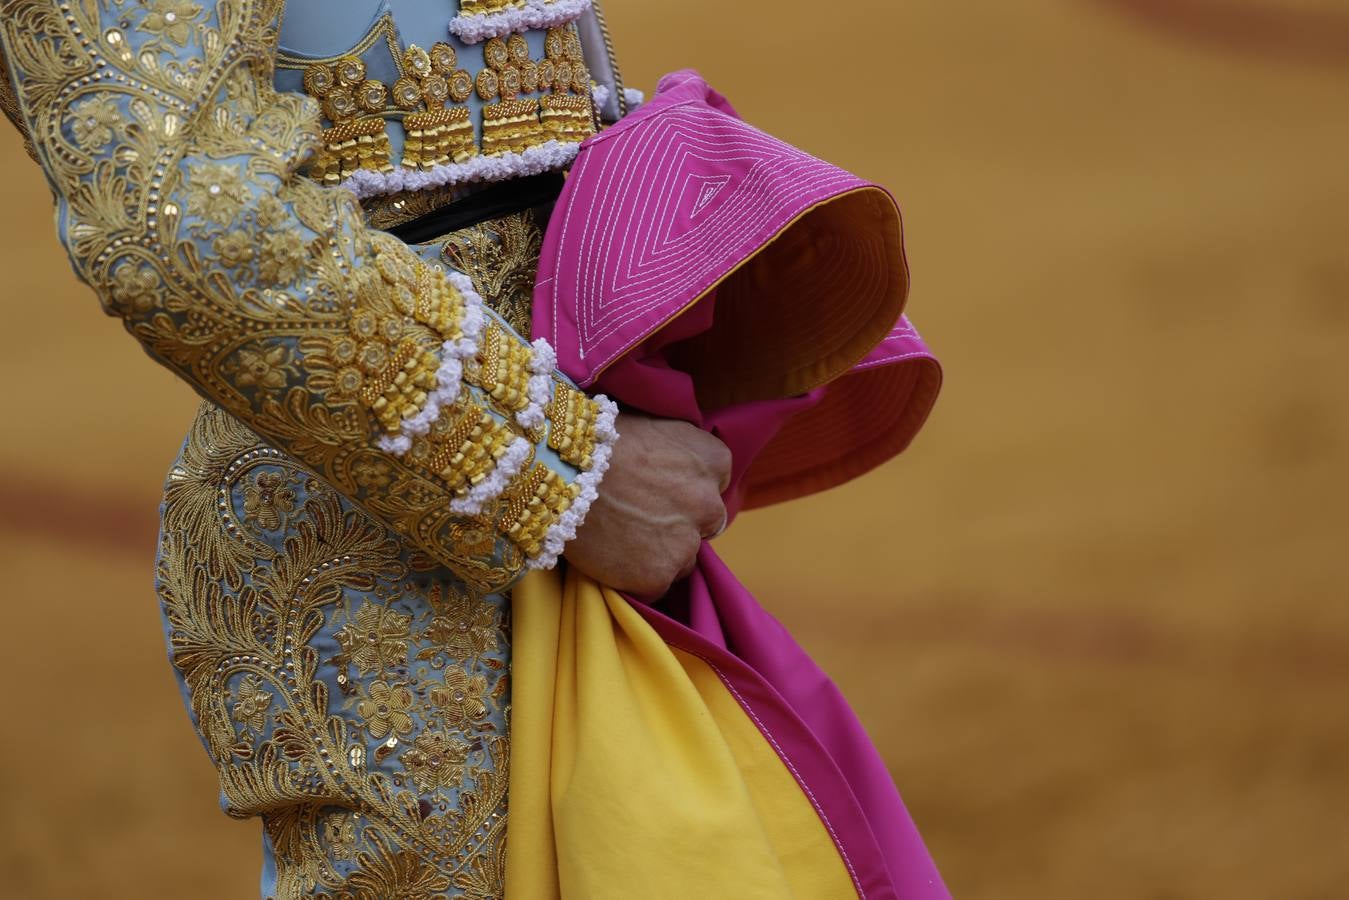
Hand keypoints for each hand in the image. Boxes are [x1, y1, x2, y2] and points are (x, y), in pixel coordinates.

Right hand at [565, 413, 731, 596]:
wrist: (557, 472)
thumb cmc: (596, 441)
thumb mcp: (652, 427)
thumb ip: (679, 451)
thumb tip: (677, 468)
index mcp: (713, 460)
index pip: (715, 484)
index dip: (686, 489)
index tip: (661, 489)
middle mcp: (710, 503)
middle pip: (706, 525)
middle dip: (681, 523)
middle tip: (641, 518)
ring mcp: (686, 543)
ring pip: (683, 559)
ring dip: (660, 554)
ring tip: (621, 539)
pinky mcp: (658, 576)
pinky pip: (655, 585)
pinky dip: (636, 577)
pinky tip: (611, 557)